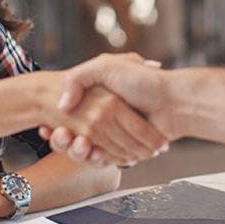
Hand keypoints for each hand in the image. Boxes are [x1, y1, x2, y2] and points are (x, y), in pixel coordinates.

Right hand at [45, 53, 178, 164]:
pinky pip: (106, 157)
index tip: (50, 127)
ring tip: (75, 142)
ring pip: (88, 149)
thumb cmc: (144, 81)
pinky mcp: (126, 148)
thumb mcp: (106, 66)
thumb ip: (80, 78)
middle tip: (59, 134)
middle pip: (76, 134)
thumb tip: (62, 104)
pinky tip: (92, 151)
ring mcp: (116, 134)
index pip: (71, 116)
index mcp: (99, 100)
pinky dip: (99, 157)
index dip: (59, 124)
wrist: (174, 101)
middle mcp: (105, 117)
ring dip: (78, 149)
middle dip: (64, 139)